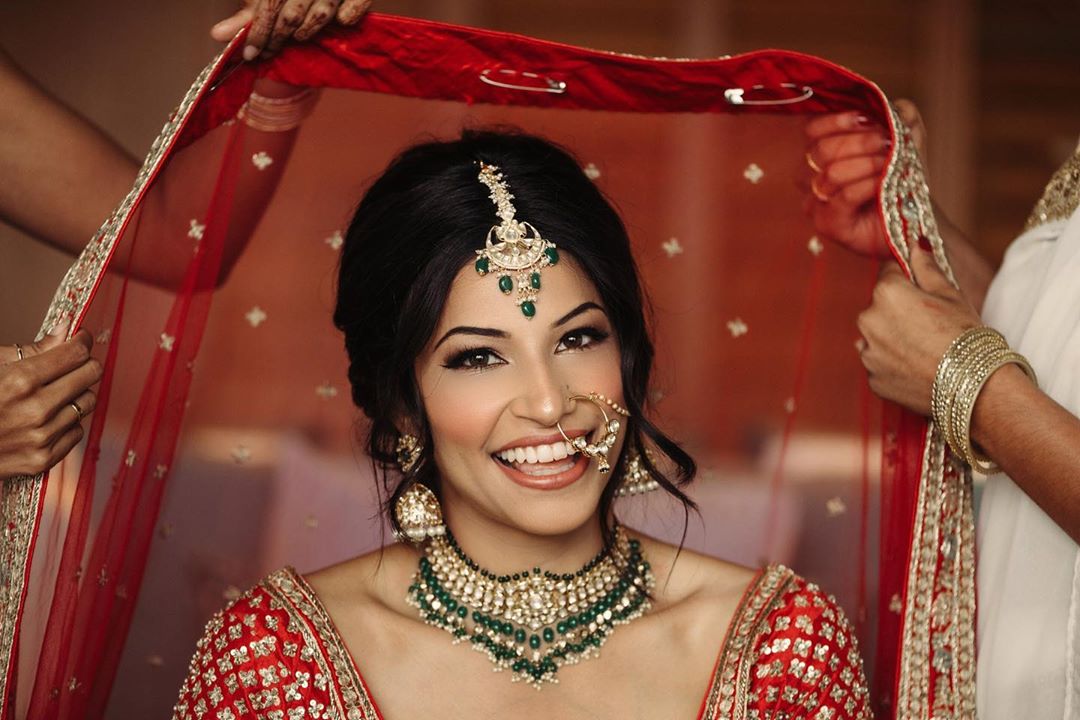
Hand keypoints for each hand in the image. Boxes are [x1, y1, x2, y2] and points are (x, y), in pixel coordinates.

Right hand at [0, 324, 101, 479]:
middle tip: (72, 363)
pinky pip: (76, 431)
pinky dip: (66, 422)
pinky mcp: (43, 458)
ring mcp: (41, 436)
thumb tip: (65, 327)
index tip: (80, 338)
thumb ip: (33, 349)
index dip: (81, 341)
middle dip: (84, 364)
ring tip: (52, 394)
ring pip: (87, 402)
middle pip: (91, 375)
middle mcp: (35, 410)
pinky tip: (45, 419)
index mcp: (20, 381)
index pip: (77, 353)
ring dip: (75, 394)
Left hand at [210, 0, 372, 60]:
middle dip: (278, 38)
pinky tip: (339, 21)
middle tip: (269, 52)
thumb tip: (217, 36)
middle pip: (291, 14)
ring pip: (321, 15)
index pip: (269, 6)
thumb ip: (245, 17)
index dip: (258, 32)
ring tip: (297, 37)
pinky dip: (347, 18)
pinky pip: (354, 9)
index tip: (251, 54)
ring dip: (308, 31)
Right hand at [804, 100, 927, 257]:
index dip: (837, 121)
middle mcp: (811, 178)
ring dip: (866, 164)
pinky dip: (867, 185)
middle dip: (859, 142)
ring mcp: (816, 203)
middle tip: (886, 143)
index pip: (811, 130)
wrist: (913, 219)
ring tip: (888, 164)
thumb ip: (903, 115)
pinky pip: (843, 197)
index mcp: (821, 154)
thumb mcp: (908, 138)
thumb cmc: (901, 179)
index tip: (868, 119)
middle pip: (821, 150)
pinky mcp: (827, 224)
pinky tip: (883, 182)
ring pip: (831, 174)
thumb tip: (896, 107)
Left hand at [856, 240, 981, 415]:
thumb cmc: (966, 336)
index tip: (925, 294)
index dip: (908, 281)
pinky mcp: (872, 379)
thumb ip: (926, 267)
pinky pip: (880, 364)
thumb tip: (915, 244)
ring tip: (926, 349)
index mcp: (886, 293)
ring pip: (878, 336)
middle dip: (899, 311)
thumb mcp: (950, 294)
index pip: (889, 274)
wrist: (975, 387)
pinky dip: (894, 364)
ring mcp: (868, 353)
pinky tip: (918, 367)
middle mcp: (868, 321)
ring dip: (894, 338)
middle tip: (931, 326)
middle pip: (880, 306)